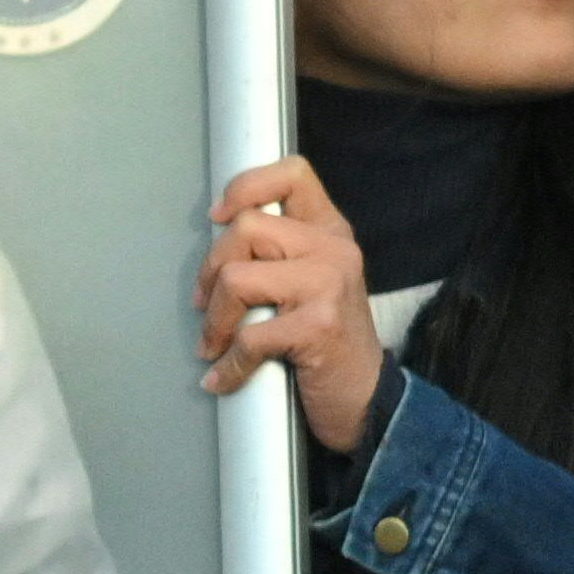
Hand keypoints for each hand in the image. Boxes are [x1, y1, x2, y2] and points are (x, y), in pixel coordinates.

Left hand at [194, 160, 391, 461]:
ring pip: (237, 278)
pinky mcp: (319, 326)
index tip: (219, 218)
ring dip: (213, 320)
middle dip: (210, 271)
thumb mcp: (312, 283)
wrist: (367, 399)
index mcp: (331, 232)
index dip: (246, 187)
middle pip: (246, 228)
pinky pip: (248, 336)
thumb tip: (215, 239)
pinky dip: (229, 364)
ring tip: (215, 344)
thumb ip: (279, 252)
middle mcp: (335, 250)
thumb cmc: (327, 343)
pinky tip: (226, 377)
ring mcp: (330, 285)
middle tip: (205, 305)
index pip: (292, 174)